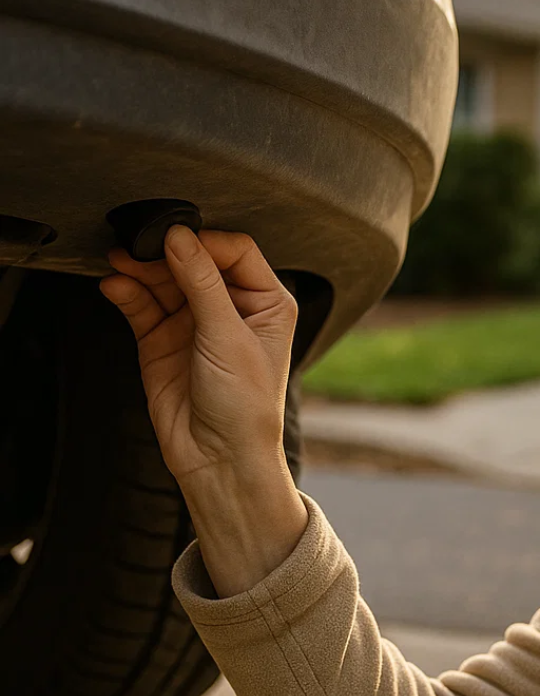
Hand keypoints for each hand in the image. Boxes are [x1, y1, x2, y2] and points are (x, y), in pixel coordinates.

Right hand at [99, 226, 297, 490]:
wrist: (219, 459)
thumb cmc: (245, 405)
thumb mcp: (228, 336)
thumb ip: (202, 284)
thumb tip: (179, 237)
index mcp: (267, 302)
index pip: (236, 251)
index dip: (205, 241)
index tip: (175, 236)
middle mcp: (232, 308)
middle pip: (195, 261)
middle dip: (166, 253)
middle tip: (137, 246)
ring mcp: (195, 323)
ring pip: (164, 281)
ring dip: (141, 269)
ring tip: (120, 261)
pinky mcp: (162, 341)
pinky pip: (142, 306)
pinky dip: (128, 293)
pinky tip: (116, 285)